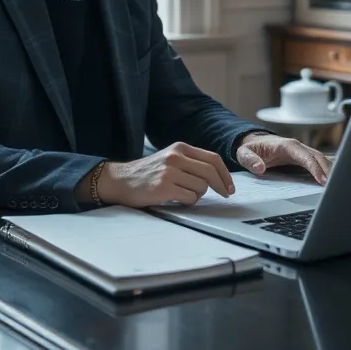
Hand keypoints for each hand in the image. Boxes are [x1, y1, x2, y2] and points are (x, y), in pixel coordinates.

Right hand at [95, 142, 235, 206]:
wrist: (120, 180)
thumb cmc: (148, 173)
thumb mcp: (170, 159)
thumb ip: (191, 162)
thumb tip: (218, 176)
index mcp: (180, 147)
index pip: (213, 158)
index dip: (225, 174)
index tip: (229, 186)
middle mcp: (175, 156)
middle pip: (210, 172)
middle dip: (221, 186)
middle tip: (225, 195)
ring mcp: (169, 171)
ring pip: (201, 187)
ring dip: (198, 195)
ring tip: (184, 194)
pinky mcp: (164, 187)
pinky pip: (189, 198)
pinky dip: (188, 202)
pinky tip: (176, 199)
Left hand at [235, 133, 330, 184]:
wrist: (254, 143)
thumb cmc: (251, 148)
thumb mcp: (244, 153)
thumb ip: (250, 160)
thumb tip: (260, 168)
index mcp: (287, 146)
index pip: (306, 157)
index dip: (315, 168)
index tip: (323, 180)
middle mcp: (298, 147)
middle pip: (319, 158)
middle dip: (329, 171)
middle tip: (336, 188)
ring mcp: (303, 152)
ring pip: (323, 160)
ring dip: (332, 172)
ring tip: (338, 188)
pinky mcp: (305, 159)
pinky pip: (320, 164)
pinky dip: (328, 172)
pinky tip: (334, 183)